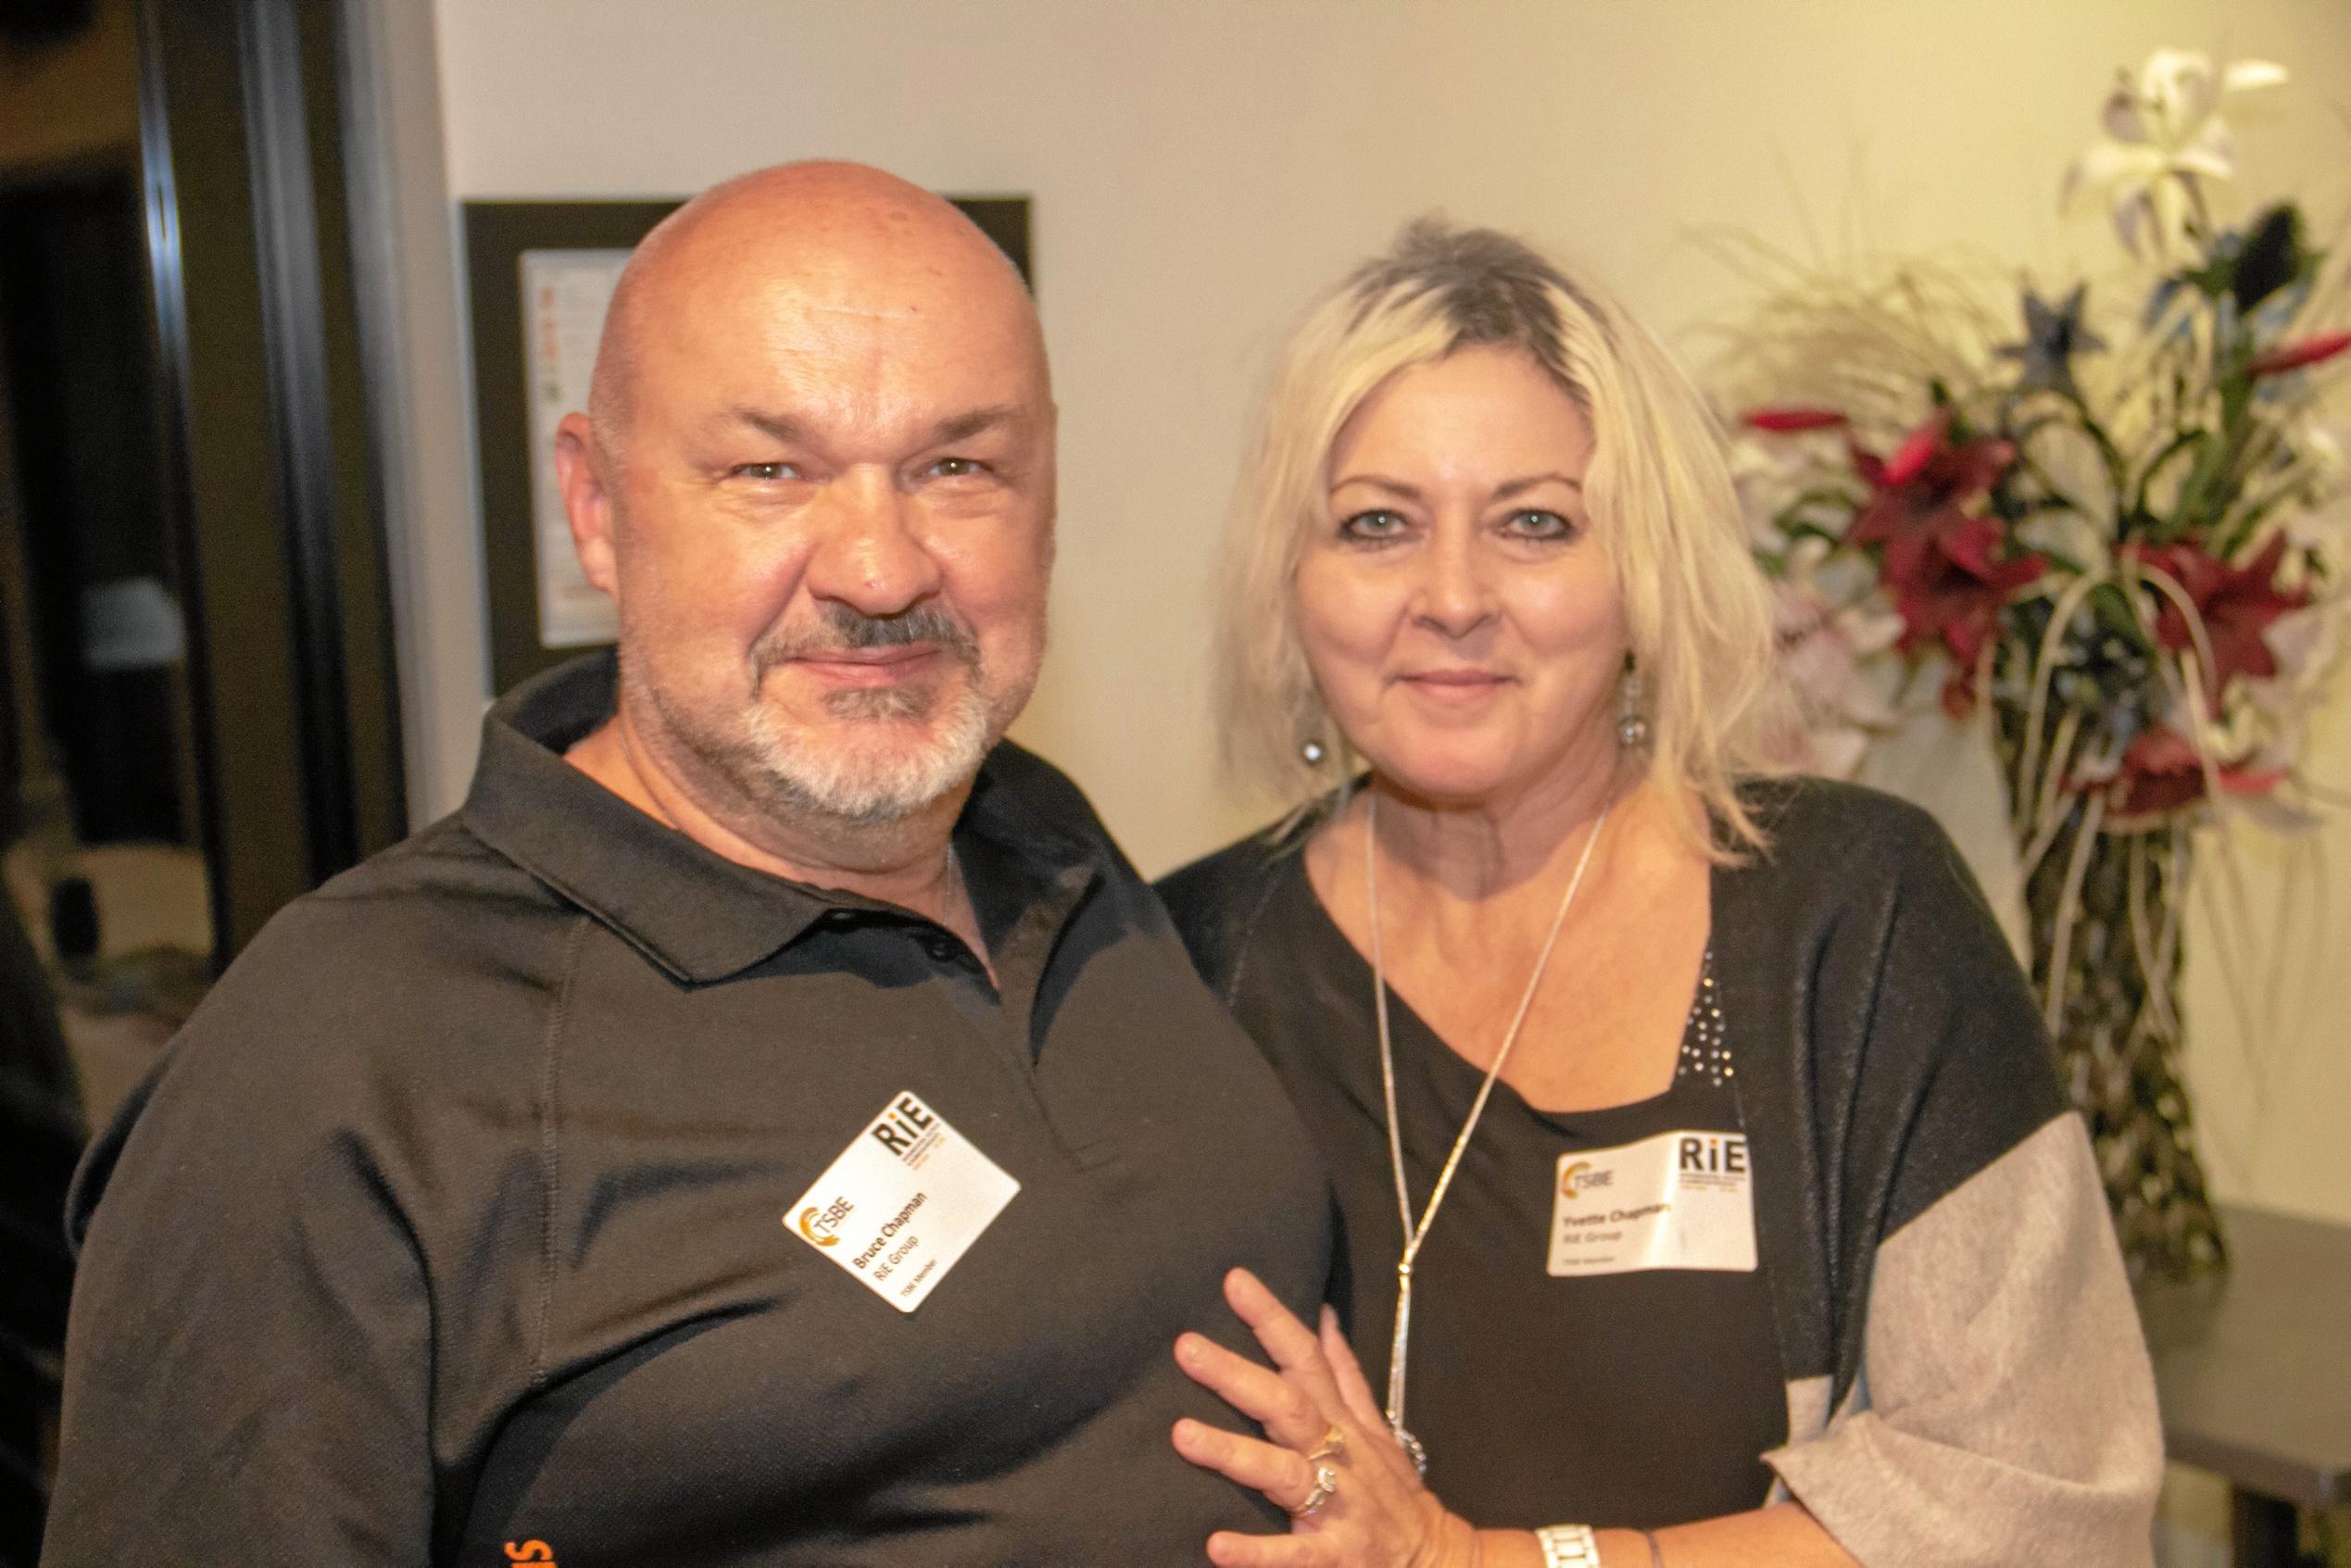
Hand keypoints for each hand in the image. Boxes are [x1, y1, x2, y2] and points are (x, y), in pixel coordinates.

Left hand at [1172, 1268, 1478, 1567]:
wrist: (1435, 1563)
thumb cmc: (1392, 1492)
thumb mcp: (1375, 1427)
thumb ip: (1343, 1373)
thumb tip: (1322, 1314)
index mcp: (1342, 1422)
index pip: (1306, 1359)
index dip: (1273, 1318)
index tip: (1235, 1280)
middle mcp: (1339, 1456)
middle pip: (1287, 1406)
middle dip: (1237, 1376)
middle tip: (1186, 1346)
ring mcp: (1339, 1507)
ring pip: (1284, 1474)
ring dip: (1234, 1454)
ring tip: (1182, 1434)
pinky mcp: (1336, 1557)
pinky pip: (1296, 1557)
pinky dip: (1257, 1552)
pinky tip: (1216, 1546)